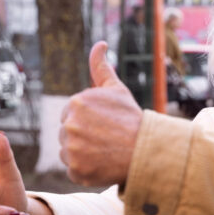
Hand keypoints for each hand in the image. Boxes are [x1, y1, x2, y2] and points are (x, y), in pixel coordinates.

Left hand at [60, 42, 141, 186]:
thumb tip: (100, 44)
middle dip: (83, 136)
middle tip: (106, 139)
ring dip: (82, 153)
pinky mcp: (75, 170)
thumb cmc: (131, 119)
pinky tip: (101, 163)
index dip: (88, 121)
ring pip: (67, 152)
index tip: (104, 125)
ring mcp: (71, 149)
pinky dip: (84, 169)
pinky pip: (72, 170)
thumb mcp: (117, 90)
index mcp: (76, 103)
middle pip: (67, 133)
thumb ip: (101, 68)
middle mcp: (69, 125)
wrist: (146, 150)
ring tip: (104, 151)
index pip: (71, 114)